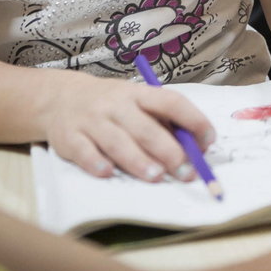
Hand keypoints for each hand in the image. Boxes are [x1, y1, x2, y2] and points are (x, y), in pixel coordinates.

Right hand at [43, 72, 214, 179]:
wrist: (61, 97)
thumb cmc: (111, 105)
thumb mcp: (136, 102)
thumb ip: (161, 122)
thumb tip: (195, 147)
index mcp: (138, 94)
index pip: (171, 101)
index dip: (193, 119)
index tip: (209, 140)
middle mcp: (116, 104)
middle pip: (145, 127)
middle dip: (168, 150)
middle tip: (185, 171)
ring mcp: (92, 120)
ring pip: (117, 140)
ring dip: (138, 159)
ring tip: (156, 177)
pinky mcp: (69, 137)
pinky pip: (84, 150)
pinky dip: (96, 162)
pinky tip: (108, 173)